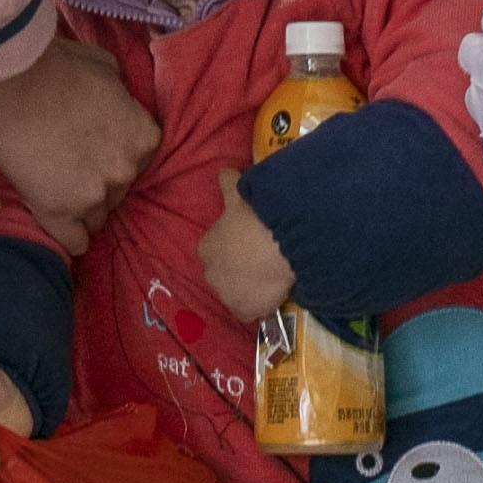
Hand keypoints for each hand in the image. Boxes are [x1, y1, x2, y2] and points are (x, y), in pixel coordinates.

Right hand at [0, 40, 156, 258]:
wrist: (14, 81)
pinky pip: (76, 243)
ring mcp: (95, 194)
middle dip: (97, 182)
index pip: (138, 165)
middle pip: (117, 193)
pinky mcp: (60, 211)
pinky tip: (57, 222)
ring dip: (80, 206)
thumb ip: (122, 95)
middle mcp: (126, 170)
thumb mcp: (107, 68)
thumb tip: (119, 100)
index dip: (112, 159)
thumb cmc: (57, 66)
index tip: (92, 153)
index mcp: (144, 138)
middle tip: (68, 166)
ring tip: (55, 189)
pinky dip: (68, 236)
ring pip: (97, 218)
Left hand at [198, 169, 295, 323]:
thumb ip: (228, 183)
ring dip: (248, 289)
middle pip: (223, 275)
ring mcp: (226, 296)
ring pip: (236, 294)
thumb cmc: (253, 218)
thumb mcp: (238, 194)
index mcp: (206, 247)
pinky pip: (250, 312)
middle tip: (261, 261)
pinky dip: (260, 306)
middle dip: (238, 271)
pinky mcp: (243, 312)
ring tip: (270, 278)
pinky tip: (273, 295)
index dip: (232, 248)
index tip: (248, 244)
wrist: (275, 245)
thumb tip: (223, 169)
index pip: (214, 251)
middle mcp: (210, 274)